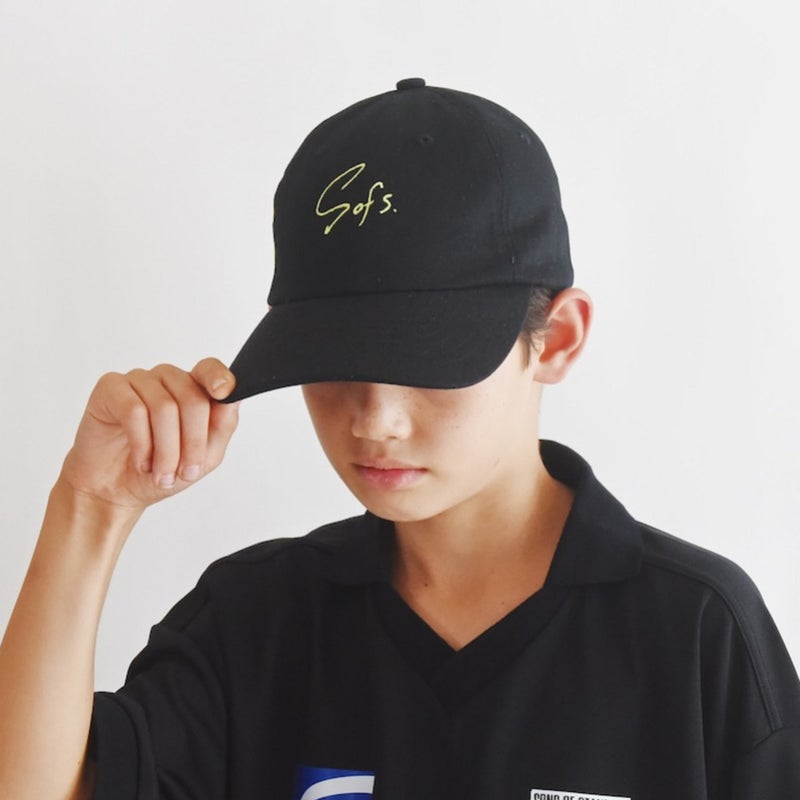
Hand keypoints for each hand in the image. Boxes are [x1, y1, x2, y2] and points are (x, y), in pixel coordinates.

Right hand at [58, 358, 239, 512]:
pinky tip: (141, 461)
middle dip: (192, 442)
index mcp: (192, 389)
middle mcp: (167, 379)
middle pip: (192, 398)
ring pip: (163, 407)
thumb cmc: (159, 470)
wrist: (115, 491)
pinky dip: (142, 443)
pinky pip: (133, 410)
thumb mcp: (203, 457)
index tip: (223, 393)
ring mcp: (138, 380)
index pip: (209, 369)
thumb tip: (233, 398)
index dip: (218, 378)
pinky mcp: (110, 388)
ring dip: (166, 450)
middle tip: (184, 472)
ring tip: (161, 473)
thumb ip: (222, 426)